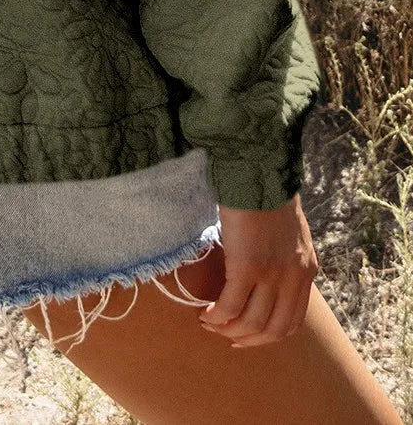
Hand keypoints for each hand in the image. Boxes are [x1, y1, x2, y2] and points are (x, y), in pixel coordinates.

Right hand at [199, 191, 317, 346]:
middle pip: (273, 329)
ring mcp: (271, 275)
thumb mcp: (289, 234)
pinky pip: (230, 306)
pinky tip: (206, 313)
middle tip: (226, 337)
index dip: (268, 336)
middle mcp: (293, 278)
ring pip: (251, 322)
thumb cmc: (268, 194)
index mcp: (305, 270)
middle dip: (247, 339)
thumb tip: (264, 275)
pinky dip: (217, 316)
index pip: (292, 321)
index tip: (247, 336)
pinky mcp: (247, 267)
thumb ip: (284, 258)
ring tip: (210, 324)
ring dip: (228, 330)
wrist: (259, 172)